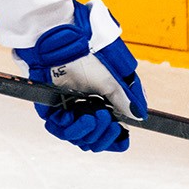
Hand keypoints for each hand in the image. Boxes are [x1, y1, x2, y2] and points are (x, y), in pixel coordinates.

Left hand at [13, 0, 145, 152]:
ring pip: (78, 139)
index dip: (116, 140)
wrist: (66, 46)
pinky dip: (70, 127)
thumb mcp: (113, 81)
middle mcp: (84, 112)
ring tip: (93, 115)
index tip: (121, 136)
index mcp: (100, 106)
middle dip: (103, 134)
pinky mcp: (50, 110)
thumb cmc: (89, 58)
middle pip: (94, 142)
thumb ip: (124, 101)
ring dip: (89, 132)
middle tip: (106, 118)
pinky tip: (76, 115)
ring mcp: (67, 112)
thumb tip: (138, 117)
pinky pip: (60, 131)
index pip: (109, 135)